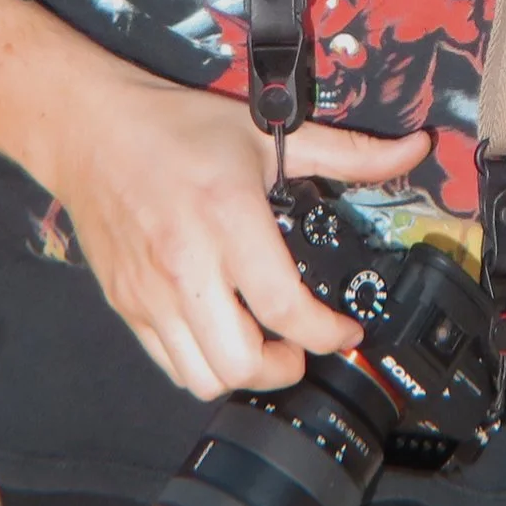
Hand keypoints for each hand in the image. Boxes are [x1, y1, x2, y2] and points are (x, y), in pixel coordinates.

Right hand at [35, 49, 430, 403]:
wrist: (90, 130)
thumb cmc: (177, 129)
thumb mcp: (267, 133)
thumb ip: (348, 153)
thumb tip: (414, 151)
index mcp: (228, 218)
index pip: (283, 307)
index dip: (325, 334)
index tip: (345, 332)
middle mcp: (187, 264)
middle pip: (241, 362)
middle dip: (285, 367)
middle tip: (301, 345)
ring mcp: (150, 292)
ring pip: (203, 376)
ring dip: (242, 373)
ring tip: (261, 345)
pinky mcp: (126, 305)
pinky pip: (169, 365)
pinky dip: (202, 364)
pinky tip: (220, 334)